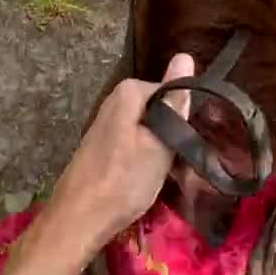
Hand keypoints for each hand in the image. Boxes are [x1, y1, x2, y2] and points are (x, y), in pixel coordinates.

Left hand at [50, 53, 194, 241]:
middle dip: (178, 137)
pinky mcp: (107, 145)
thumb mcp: (159, 141)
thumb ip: (174, 101)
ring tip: (175, 178)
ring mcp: (110, 123)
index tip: (196, 146)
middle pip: (163, 111)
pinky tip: (153, 181)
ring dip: (166, 152)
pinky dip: (150, 161)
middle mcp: (117, 100)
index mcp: (130, 92)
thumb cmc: (123, 181)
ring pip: (154, 131)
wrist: (79, 219)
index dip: (189, 120)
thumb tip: (185, 55)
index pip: (176, 94)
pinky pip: (140, 145)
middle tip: (187, 167)